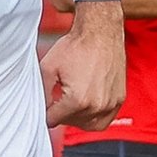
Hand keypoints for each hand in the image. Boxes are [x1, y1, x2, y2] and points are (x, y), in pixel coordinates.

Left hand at [41, 1, 125, 128]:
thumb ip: (40, 92)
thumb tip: (37, 108)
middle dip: (62, 112)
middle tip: (59, 94)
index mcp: (77, 100)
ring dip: (78, 116)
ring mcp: (110, 104)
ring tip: (72, 99)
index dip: (46, 110)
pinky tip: (86, 102)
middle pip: (70, 123)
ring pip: (88, 125)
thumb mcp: (48, 67)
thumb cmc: (76, 45)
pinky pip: (104, 119)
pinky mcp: (119, 99)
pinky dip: (94, 115)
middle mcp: (96, 106)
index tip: (46, 100)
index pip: (53, 120)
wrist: (100, 31)